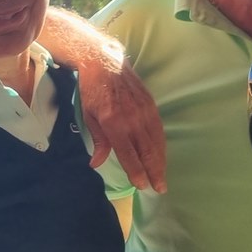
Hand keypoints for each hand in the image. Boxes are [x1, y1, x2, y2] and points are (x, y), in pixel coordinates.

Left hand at [80, 44, 167, 192]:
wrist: (105, 62)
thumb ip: (97, 142)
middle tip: (159, 189)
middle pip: (147, 151)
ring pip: (156, 142)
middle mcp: (132, 119)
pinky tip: (162, 155)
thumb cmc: (92, 91)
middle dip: (154, 172)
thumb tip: (96, 164)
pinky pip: (159, 129)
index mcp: (114, 123)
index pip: (129, 154)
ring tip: (162, 177)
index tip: (142, 186)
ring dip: (161, 161)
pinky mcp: (151, 105)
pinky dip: (161, 145)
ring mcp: (144, 111)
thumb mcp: (88, 117)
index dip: (137, 172)